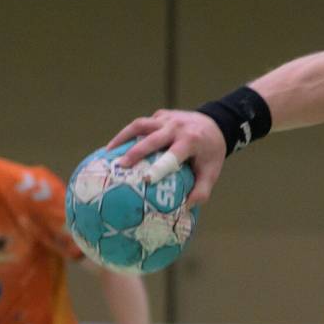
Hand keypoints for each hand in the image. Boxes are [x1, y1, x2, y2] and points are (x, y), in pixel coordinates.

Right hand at [106, 109, 227, 205]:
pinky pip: (141, 125)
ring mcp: (167, 119)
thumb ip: (201, 190)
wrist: (216, 124)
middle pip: (151, 138)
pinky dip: (127, 134)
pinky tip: (115, 147)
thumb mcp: (212, 172)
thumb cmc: (210, 153)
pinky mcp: (160, 115)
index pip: (173, 156)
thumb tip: (185, 207)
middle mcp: (177, 127)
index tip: (145, 180)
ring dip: (122, 137)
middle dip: (134, 152)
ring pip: (140, 125)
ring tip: (108, 153)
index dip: (159, 167)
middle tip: (119, 167)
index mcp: (191, 140)